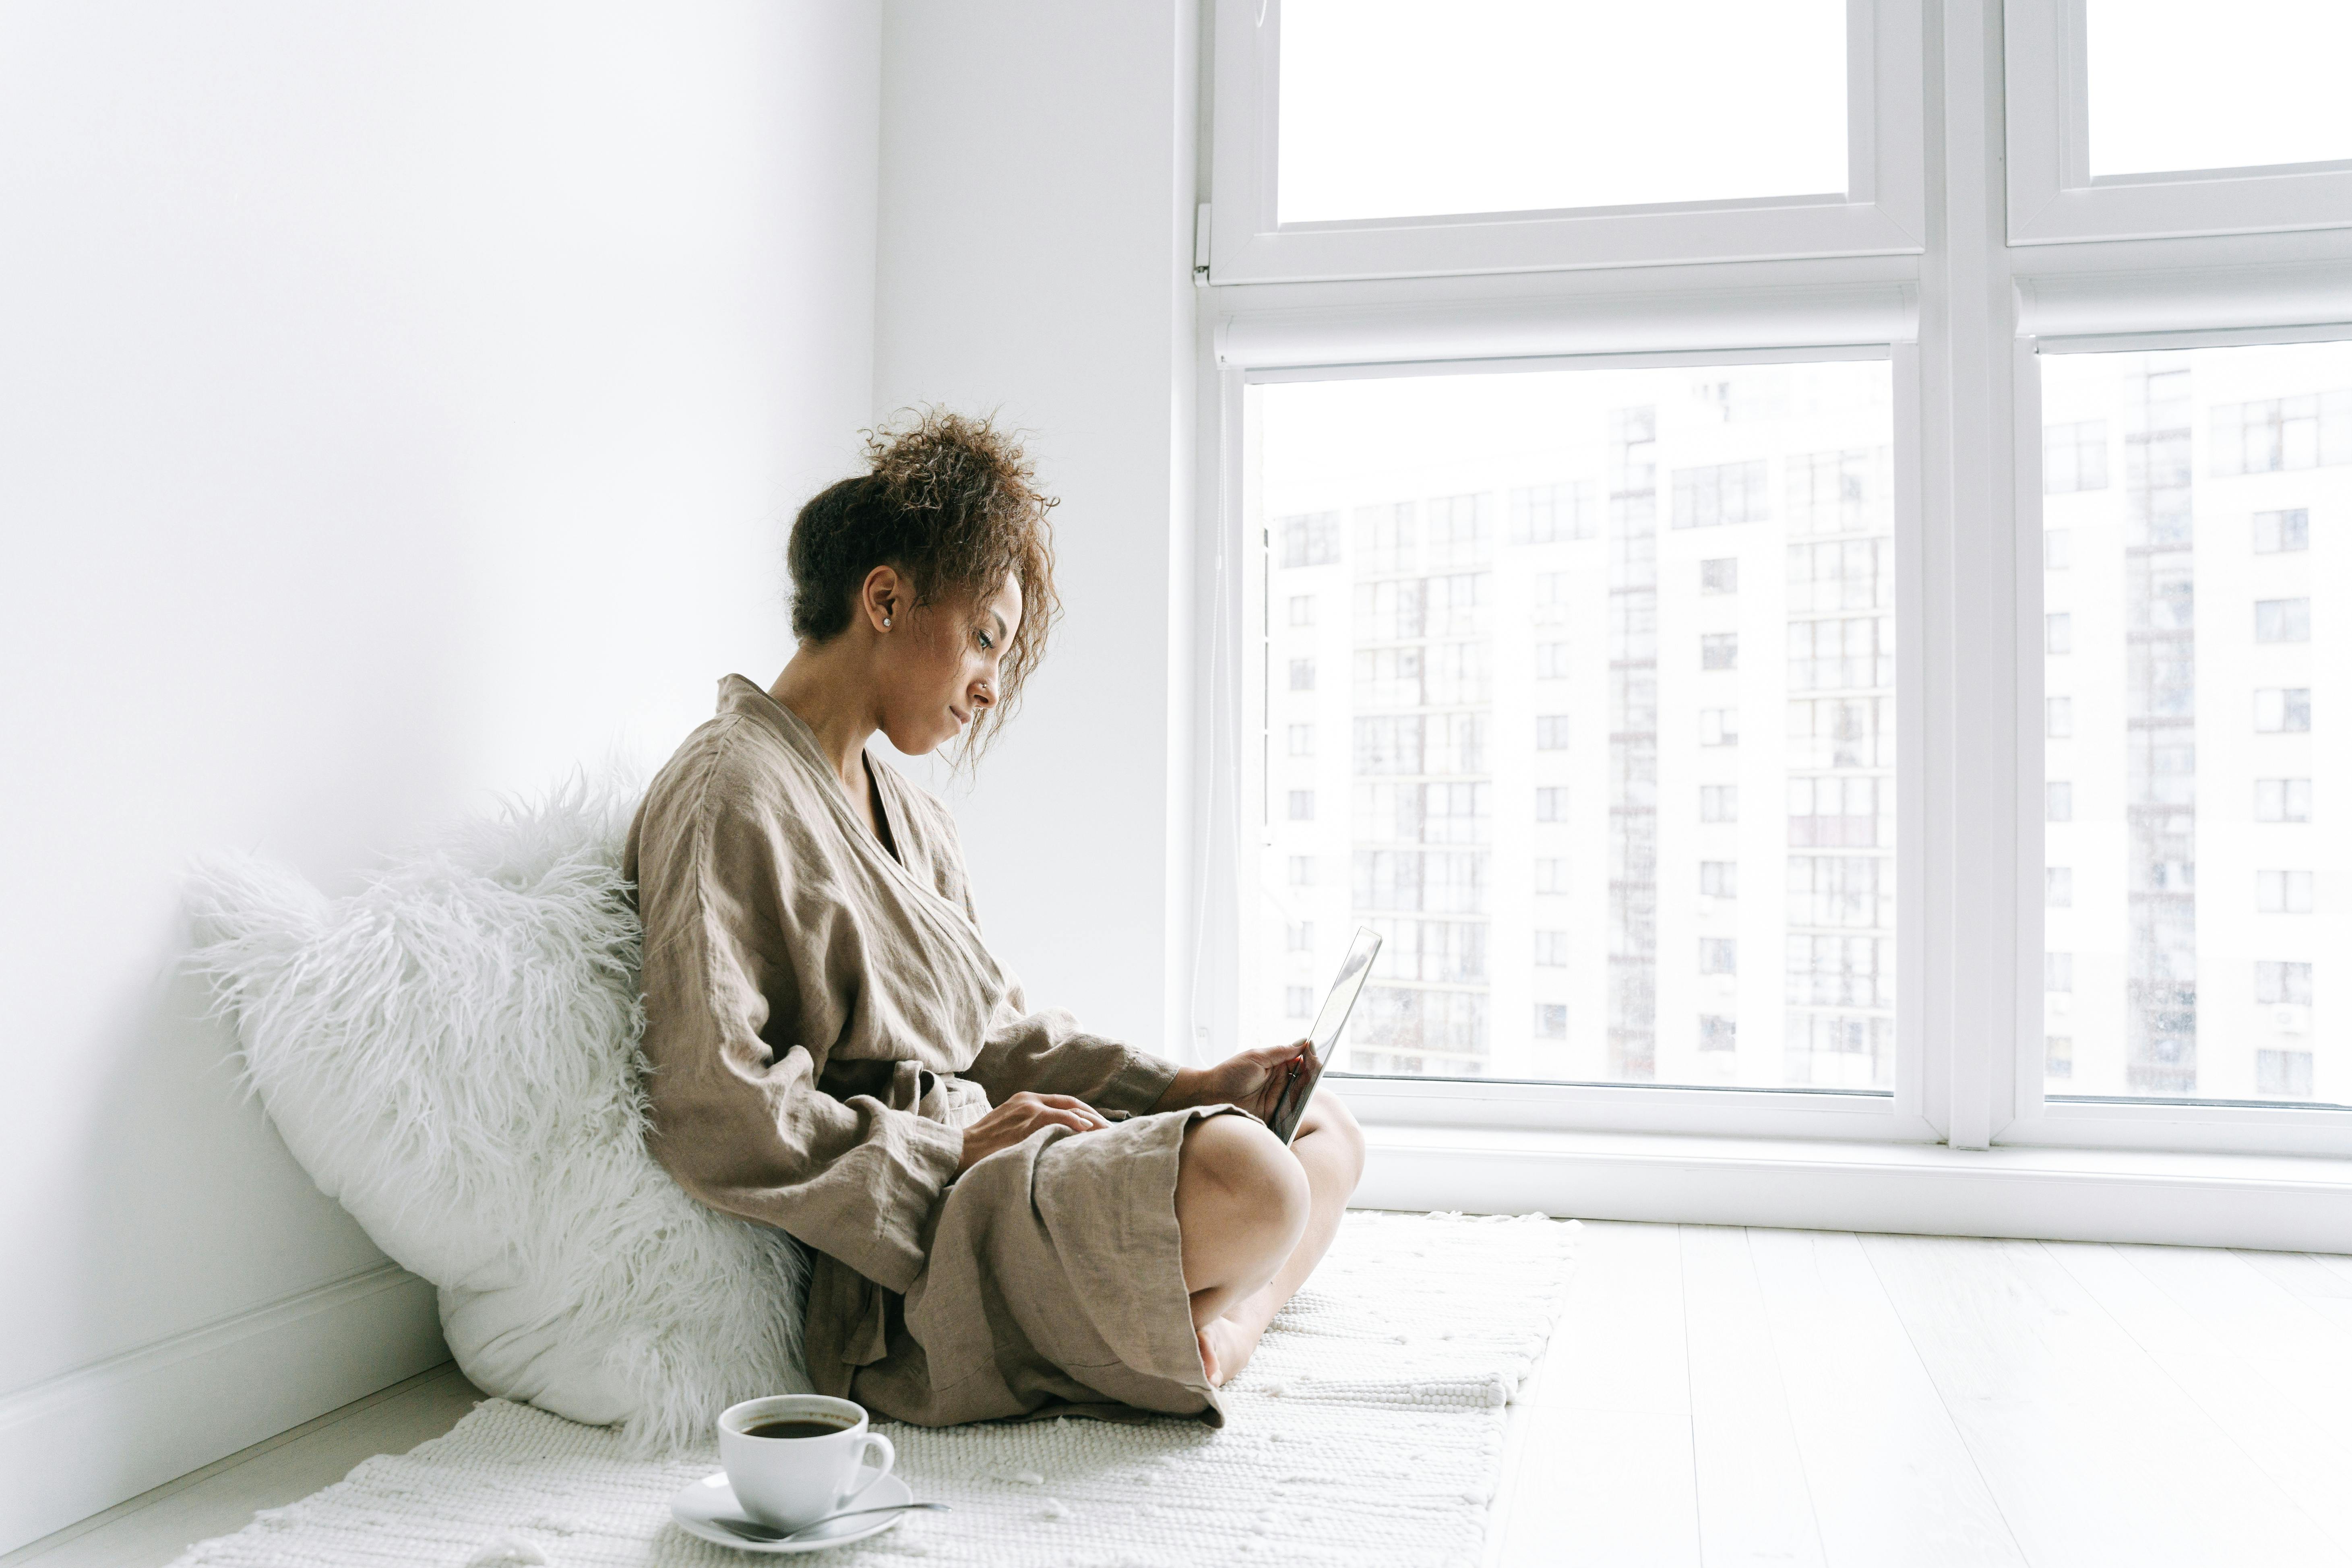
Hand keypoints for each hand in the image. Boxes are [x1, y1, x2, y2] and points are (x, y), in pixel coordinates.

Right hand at [955, 1091, 1109, 1174]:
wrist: (959, 1151)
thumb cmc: (982, 1149)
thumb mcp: (1007, 1131)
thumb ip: (1028, 1129)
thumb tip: (1053, 1141)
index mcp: (1025, 1099)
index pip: (1063, 1102)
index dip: (1084, 1113)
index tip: (1098, 1126)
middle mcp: (1028, 1100)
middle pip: (1071, 1103)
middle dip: (1093, 1116)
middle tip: (1110, 1131)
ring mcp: (1027, 1110)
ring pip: (1069, 1110)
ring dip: (1091, 1122)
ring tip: (1107, 1136)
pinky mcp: (1026, 1123)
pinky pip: (1058, 1119)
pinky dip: (1076, 1124)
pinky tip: (1088, 1133)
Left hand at [1157, 1040, 1314, 1121]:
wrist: (1211, 1097)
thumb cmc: (1229, 1074)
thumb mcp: (1256, 1057)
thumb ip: (1280, 1052)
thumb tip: (1302, 1042)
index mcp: (1274, 1064)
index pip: (1297, 1060)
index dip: (1308, 1058)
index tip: (1316, 1054)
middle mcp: (1277, 1081)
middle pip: (1301, 1077)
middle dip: (1310, 1073)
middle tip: (1317, 1068)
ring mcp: (1276, 1097)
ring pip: (1299, 1093)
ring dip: (1305, 1088)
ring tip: (1311, 1081)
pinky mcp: (1273, 1113)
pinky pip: (1290, 1111)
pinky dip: (1297, 1106)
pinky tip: (1302, 1100)